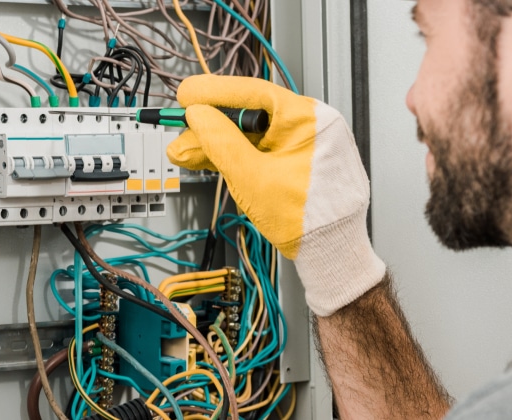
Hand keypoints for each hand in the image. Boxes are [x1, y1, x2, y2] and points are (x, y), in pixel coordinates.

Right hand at [168, 75, 385, 315]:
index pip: (255, 93)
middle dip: (210, 127)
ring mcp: (303, 145)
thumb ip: (222, 144)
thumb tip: (198, 116)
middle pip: (250, 115)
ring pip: (252, 135)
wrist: (331, 254)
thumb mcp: (253, 179)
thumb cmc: (309, 221)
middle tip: (180, 133)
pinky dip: (235, 156)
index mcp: (309, 119)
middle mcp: (310, 125)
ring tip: (185, 152)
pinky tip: (207, 158)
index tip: (188, 95)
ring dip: (217, 144)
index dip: (215, 92)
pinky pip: (261, 151)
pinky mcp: (296, 162)